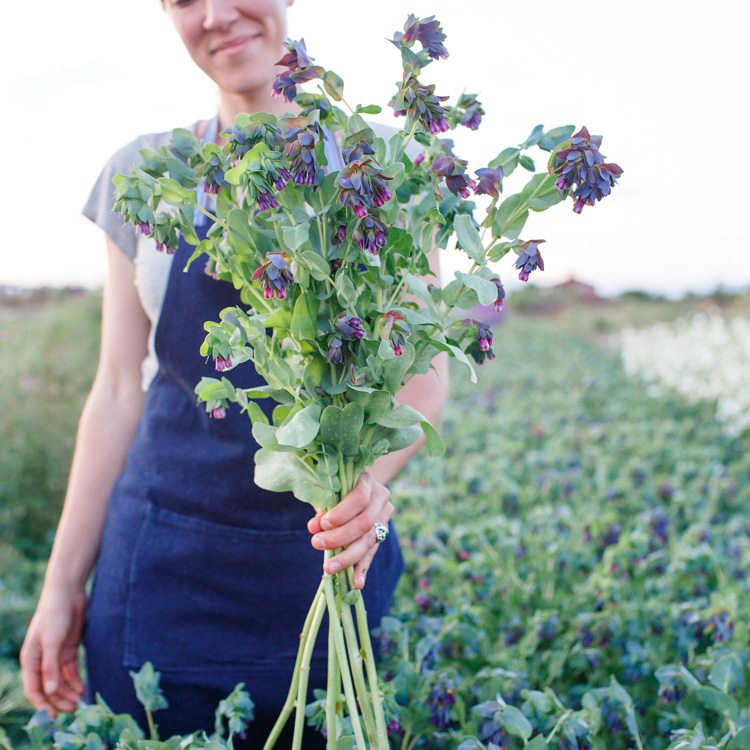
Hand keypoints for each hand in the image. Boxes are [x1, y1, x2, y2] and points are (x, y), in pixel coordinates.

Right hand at [20, 585, 86, 716]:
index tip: (52, 716)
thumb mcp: (52, 641)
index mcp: (31, 660)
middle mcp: (42, 660)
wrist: (68, 593)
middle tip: (73, 710)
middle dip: (59, 700)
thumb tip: (50, 691)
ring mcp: (56, 655)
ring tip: (80, 701)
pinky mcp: (69, 649)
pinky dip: (75, 680)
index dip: (41, 703)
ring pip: (60, 681)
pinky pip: (70, 671)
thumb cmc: (54, 615)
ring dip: (68, 692)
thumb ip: (51, 666)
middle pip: (48, 687)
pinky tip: (82, 688)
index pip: (33, 688)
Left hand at [307, 470, 394, 589]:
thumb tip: (313, 528)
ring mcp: (385, 517)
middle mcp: (381, 498)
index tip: (323, 525)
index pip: (359, 499)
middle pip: (365, 523)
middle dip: (340, 537)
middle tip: (317, 544)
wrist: (359, 485)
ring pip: (369, 541)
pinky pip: (372, 553)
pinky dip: (362, 568)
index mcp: (368, 482)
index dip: (342, 514)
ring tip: (329, 568)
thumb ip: (323, 508)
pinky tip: (357, 583)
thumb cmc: (338, 487)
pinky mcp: (382, 533)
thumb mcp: (329, 492)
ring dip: (347, 557)